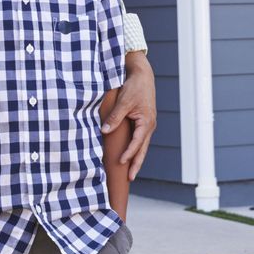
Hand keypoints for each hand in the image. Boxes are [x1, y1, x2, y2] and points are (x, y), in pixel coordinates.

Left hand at [105, 52, 155, 179]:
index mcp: (147, 122)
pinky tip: (129, 155)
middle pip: (143, 150)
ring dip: (136, 158)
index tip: (120, 162)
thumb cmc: (134, 87)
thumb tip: (104, 131)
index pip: (137, 143)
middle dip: (136, 164)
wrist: (142, 75)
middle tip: (129, 179)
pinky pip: (139, 140)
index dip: (129, 153)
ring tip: (129, 172)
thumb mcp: (124, 101)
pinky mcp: (143, 122)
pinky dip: (135, 149)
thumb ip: (115, 117)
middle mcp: (149, 126)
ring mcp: (147, 125)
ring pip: (142, 146)